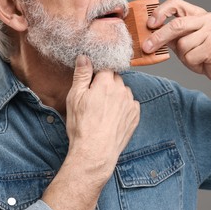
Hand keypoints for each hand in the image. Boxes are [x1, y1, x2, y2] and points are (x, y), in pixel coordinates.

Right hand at [42, 55, 139, 209]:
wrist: (95, 152)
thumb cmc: (82, 126)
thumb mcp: (75, 98)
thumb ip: (81, 75)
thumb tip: (84, 57)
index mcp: (106, 83)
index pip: (105, 67)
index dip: (97, 73)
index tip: (92, 81)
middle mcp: (122, 90)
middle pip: (115, 79)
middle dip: (107, 84)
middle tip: (95, 98)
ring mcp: (131, 103)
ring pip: (124, 91)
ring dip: (116, 95)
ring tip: (104, 110)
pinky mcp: (135, 115)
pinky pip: (130, 104)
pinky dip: (124, 106)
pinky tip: (113, 117)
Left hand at [142, 0, 210, 82]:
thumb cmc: (202, 54)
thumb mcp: (183, 42)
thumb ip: (169, 37)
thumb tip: (148, 36)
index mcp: (196, 14)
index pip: (176, 3)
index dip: (161, 12)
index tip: (150, 24)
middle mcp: (206, 19)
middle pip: (176, 25)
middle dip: (159, 37)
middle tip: (147, 47)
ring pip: (183, 44)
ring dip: (183, 55)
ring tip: (193, 56)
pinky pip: (191, 56)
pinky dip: (191, 62)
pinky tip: (201, 61)